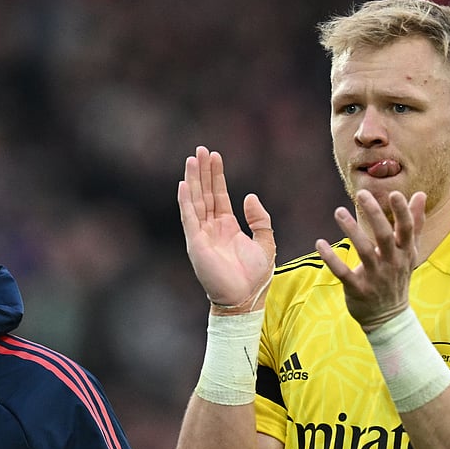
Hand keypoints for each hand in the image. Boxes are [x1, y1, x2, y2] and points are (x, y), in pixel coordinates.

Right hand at [178, 146, 275, 311]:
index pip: (219, 195)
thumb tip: (248, 197)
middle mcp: (212, 228)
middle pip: (204, 193)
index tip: (214, 156)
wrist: (245, 298)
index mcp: (227, 227)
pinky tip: (184, 185)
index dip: (216, 176)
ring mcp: (202, 235)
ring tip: (192, 160)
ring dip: (193, 180)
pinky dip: (186, 202)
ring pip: (195, 202)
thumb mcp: (266, 242)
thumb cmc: (255, 277)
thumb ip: (260, 220)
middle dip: (202, 172)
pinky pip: (189, 219)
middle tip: (200, 150)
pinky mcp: (196, 244)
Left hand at [318, 189, 425, 330]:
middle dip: (375, 215)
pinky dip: (331, 258)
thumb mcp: (409, 252)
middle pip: (385, 236)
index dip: (402, 212)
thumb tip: (421, 195)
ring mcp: (375, 277)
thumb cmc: (397, 277)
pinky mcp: (357, 288)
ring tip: (338, 211)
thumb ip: (414, 224)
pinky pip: (343, 272)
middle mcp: (392, 263)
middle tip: (362, 194)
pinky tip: (320, 243)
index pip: (407, 229)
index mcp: (404, 253)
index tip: (394, 193)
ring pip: (364, 251)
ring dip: (351, 231)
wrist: (388, 316)